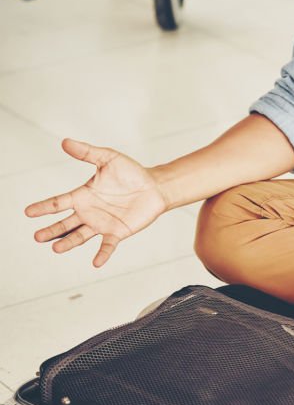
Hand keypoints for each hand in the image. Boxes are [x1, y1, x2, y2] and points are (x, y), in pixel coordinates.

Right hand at [24, 139, 167, 266]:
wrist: (154, 186)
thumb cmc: (131, 172)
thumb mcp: (108, 158)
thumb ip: (87, 152)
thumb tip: (65, 141)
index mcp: (83, 195)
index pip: (59, 202)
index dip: (44, 207)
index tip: (28, 212)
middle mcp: (88, 212)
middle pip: (65, 223)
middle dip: (51, 230)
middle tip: (37, 237)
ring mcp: (102, 223)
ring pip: (80, 236)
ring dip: (68, 243)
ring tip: (55, 248)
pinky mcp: (118, 232)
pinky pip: (108, 245)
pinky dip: (102, 254)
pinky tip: (96, 263)